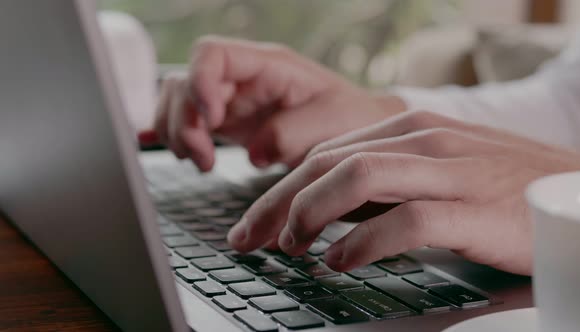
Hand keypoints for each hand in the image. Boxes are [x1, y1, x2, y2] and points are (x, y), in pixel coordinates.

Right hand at [138, 36, 404, 170]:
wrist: (357, 131)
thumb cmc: (352, 119)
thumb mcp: (334, 122)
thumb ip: (292, 133)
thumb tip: (254, 153)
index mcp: (269, 65)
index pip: (212, 54)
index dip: (199, 84)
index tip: (213, 122)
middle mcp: (244, 78)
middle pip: (185, 82)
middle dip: (185, 121)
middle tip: (204, 157)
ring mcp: (233, 101)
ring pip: (179, 102)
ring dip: (180, 134)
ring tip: (204, 163)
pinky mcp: (230, 124)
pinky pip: (189, 123)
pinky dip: (181, 140)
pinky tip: (195, 159)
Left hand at [227, 110, 579, 275]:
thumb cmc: (502, 185)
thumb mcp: (437, 168)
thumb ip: (386, 179)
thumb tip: (328, 209)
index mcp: (409, 127)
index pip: (325, 152)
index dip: (280, 188)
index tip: (256, 222)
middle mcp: (422, 138)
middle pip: (327, 163)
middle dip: (277, 203)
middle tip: (250, 239)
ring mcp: (448, 169)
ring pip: (355, 178)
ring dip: (310, 214)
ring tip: (291, 247)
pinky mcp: (471, 208)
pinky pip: (402, 220)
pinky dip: (361, 243)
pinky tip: (340, 261)